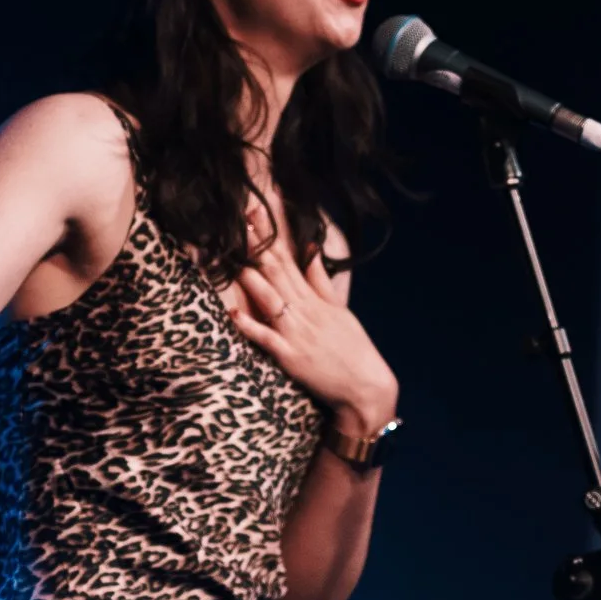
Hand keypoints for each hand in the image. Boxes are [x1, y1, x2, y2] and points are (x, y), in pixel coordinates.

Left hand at [228, 227, 397, 435]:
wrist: (366, 386)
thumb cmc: (353, 348)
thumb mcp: (339, 309)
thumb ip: (320, 280)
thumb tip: (310, 249)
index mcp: (314, 298)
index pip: (288, 259)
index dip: (270, 236)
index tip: (255, 213)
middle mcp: (304, 311)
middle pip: (277, 272)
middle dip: (258, 246)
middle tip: (239, 220)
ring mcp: (297, 333)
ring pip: (270, 300)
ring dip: (252, 280)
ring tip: (235, 260)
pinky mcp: (291, 357)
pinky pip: (267, 339)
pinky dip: (250, 327)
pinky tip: (234, 314)